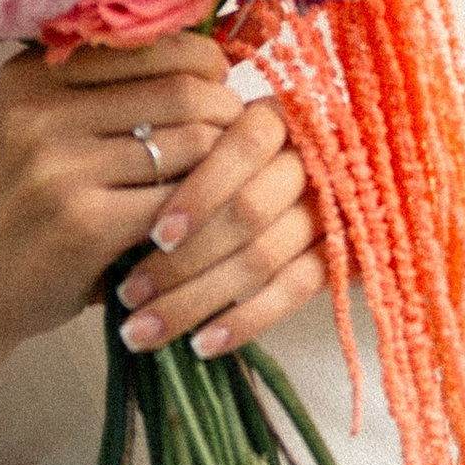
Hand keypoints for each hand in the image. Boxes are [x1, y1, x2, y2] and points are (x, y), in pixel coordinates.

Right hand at [0, 32, 239, 349]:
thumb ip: (109, 87)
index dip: (204, 60)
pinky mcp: (85, 224)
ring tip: (231, 170)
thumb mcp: (46, 124)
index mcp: (35, 74)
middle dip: (226, 109)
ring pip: (190, 143)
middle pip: (180, 90)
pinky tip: (208, 213)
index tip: (221, 81)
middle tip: (242, 131)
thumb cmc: (34, 196)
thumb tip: (215, 53)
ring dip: (226, 159)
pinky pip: (179, 199)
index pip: (152, 45)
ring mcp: (61, 168)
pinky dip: (206, 205)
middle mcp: (42, 112)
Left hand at [114, 90, 324, 362]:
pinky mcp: (346, 257)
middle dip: (182, 259)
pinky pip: (295, 291)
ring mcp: (331, 210)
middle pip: (248, 211)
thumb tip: (117, 189)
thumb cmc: (248, 165)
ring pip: (262, 257)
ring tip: (142, 331)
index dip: (201, 191)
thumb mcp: (224, 139)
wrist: (346, 187)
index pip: (243, 148)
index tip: (154, 234)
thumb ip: (187, 150)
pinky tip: (201, 346)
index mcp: (278, 119)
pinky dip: (246, 321)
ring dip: (198, 299)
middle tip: (127, 296)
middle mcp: (310, 161)